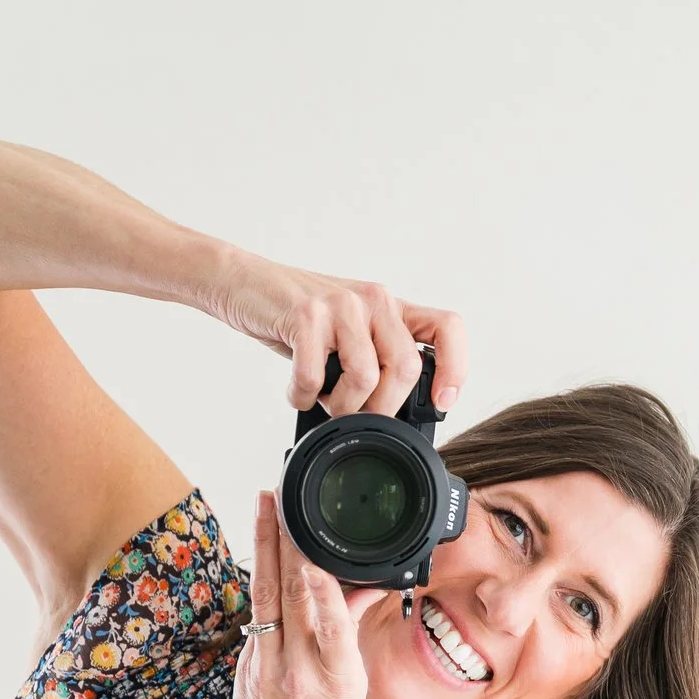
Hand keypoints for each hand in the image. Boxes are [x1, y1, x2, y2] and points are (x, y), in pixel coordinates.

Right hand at [202, 250, 468, 418]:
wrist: (244, 282)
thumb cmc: (298, 317)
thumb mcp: (348, 333)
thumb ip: (375, 358)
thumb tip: (394, 414)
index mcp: (391, 307)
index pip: (447, 328)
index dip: (455, 368)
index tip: (442, 402)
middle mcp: (373, 300)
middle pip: (405, 368)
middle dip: (382, 408)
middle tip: (356, 416)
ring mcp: (341, 305)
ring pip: (365, 376)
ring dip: (343, 406)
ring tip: (324, 401)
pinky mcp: (305, 315)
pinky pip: (315, 376)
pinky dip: (304, 397)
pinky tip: (297, 392)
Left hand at [227, 490, 390, 698]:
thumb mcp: (354, 694)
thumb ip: (349, 636)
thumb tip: (362, 586)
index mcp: (337, 678)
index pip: (323, 607)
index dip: (314, 559)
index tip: (310, 521)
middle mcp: (298, 670)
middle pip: (290, 591)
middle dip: (284, 537)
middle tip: (279, 493)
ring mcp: (265, 667)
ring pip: (266, 594)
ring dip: (264, 545)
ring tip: (264, 504)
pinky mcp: (245, 667)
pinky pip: (259, 614)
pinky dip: (263, 578)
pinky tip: (265, 551)